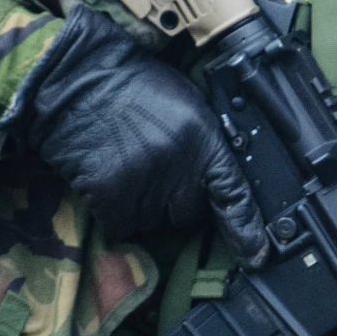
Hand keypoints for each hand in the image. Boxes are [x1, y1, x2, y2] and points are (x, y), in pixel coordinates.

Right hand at [3, 4, 266, 262]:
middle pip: (188, 214)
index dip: (246, 230)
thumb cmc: (135, 89)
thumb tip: (220, 185)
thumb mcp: (187, 106)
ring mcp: (143, 184)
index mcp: (203, 139)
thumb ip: (206, 145)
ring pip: (153, 222)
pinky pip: (122, 226)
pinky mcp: (110, 197)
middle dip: (176, 200)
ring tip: (127, 163)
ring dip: (143, 204)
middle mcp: (178, 166)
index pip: (233, 194)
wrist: (79, 80)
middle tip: (154, 165)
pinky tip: (108, 176)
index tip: (257, 255)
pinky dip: (114, 210)